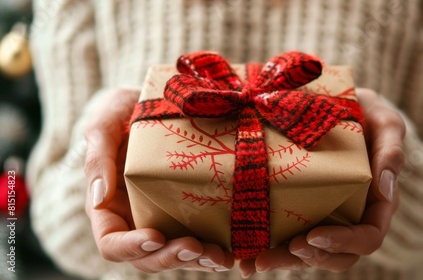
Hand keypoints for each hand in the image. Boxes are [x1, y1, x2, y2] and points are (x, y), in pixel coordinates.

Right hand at [84, 89, 233, 272]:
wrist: (155, 104)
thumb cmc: (123, 112)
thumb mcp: (105, 124)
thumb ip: (97, 157)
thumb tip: (99, 199)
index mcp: (109, 207)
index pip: (111, 243)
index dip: (130, 247)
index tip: (155, 236)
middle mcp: (135, 219)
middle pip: (148, 257)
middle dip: (172, 258)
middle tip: (197, 248)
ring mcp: (163, 217)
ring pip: (176, 254)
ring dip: (197, 260)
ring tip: (220, 257)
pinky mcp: (187, 211)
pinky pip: (198, 238)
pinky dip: (212, 249)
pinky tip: (231, 251)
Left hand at [239, 88, 405, 277]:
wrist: (341, 105)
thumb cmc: (368, 114)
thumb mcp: (385, 124)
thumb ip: (391, 151)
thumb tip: (385, 188)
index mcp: (375, 204)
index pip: (367, 237)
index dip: (343, 243)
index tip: (313, 235)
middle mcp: (350, 216)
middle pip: (334, 254)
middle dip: (306, 257)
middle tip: (275, 254)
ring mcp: (325, 214)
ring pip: (309, 251)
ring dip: (282, 260)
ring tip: (253, 262)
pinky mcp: (301, 208)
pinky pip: (288, 234)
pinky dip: (267, 248)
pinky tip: (244, 257)